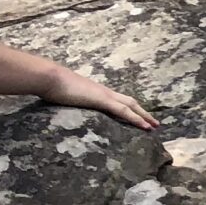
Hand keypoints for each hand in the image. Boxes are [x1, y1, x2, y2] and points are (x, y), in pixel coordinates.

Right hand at [37, 66, 160, 129]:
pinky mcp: (102, 100)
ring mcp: (105, 95)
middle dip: (142, 113)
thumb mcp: (64, 98)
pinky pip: (123, 111)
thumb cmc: (53, 87)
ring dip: (144, 116)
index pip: (119, 100)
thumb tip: (66, 108)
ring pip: (131, 106)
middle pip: (130, 102)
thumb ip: (70, 103)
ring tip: (154, 126)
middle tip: (154, 123)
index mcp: (97, 92)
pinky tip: (144, 126)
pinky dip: (135, 118)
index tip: (139, 116)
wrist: (50, 78)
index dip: (130, 108)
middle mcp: (105, 92)